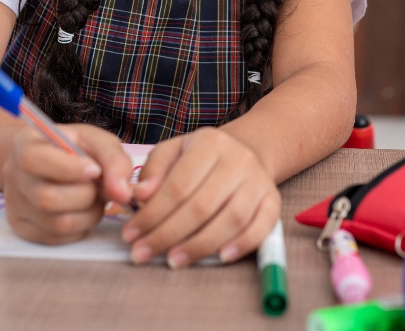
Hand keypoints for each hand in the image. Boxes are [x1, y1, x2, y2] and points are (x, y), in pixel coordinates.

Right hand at [3, 123, 132, 244]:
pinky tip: (82, 210)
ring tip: (95, 198)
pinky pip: (56, 238)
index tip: (94, 170)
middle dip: (85, 196)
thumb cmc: (73, 147)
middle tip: (99, 187)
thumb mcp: (95, 140)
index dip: (68, 168)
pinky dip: (79, 227)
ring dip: (88, 214)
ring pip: (56, 223)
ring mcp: (14, 205)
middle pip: (47, 198)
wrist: (49, 160)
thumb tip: (122, 194)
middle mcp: (13, 176)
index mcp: (24, 144)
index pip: (35, 160)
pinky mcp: (22, 228)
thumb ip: (113, 159)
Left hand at [121, 127, 279, 266]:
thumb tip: (140, 196)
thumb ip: (154, 170)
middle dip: (168, 235)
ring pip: (230, 219)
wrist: (246, 150)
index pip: (178, 185)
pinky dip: (242, 245)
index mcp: (209, 142)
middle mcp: (237, 159)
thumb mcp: (174, 151)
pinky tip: (219, 258)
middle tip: (143, 253)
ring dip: (199, 246)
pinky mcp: (273, 200)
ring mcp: (258, 180)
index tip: (131, 235)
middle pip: (201, 206)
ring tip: (173, 261)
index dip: (152, 214)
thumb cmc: (201, 157)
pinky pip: (261, 227)